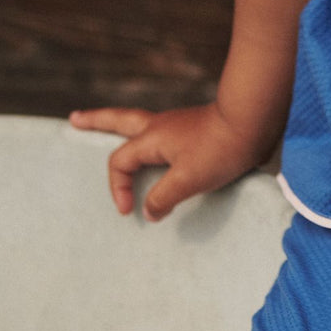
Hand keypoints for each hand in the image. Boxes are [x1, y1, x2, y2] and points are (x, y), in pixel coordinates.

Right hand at [68, 103, 268, 220]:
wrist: (256, 121)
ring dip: (122, 127)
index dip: (117, 187)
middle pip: (120, 120)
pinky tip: (157, 147)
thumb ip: (163, 197)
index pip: (120, 162)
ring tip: (111, 129)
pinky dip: (151, 141)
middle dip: (96, 121)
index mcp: (153, 136)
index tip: (129, 210)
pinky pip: (164, 135)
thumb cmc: (221, 148)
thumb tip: (150, 211)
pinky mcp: (196, 130)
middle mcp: (161, 126)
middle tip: (74, 119)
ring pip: (141, 124)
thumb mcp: (188, 180)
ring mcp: (179, 125)